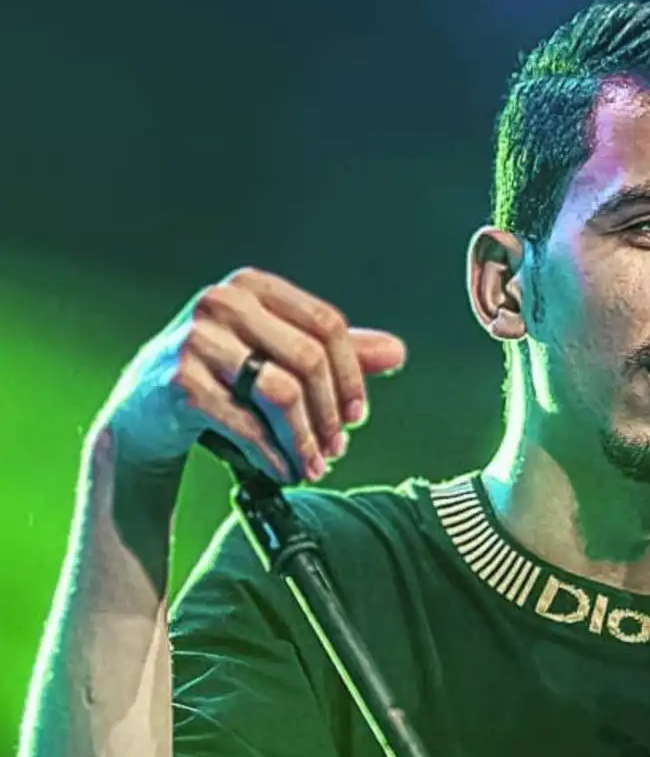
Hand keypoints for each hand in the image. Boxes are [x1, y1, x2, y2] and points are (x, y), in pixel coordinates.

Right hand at [92, 267, 406, 482]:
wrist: (145, 412)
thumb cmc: (221, 377)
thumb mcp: (277, 354)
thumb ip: (335, 352)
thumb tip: (397, 352)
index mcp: (254, 286)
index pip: (326, 324)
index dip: (352, 375)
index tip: (358, 416)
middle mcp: (223, 302)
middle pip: (308, 359)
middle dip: (329, 414)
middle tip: (337, 449)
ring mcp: (197, 339)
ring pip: (280, 392)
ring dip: (305, 439)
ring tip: (313, 465)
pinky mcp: (180, 382)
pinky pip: (247, 424)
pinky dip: (273, 454)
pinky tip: (284, 470)